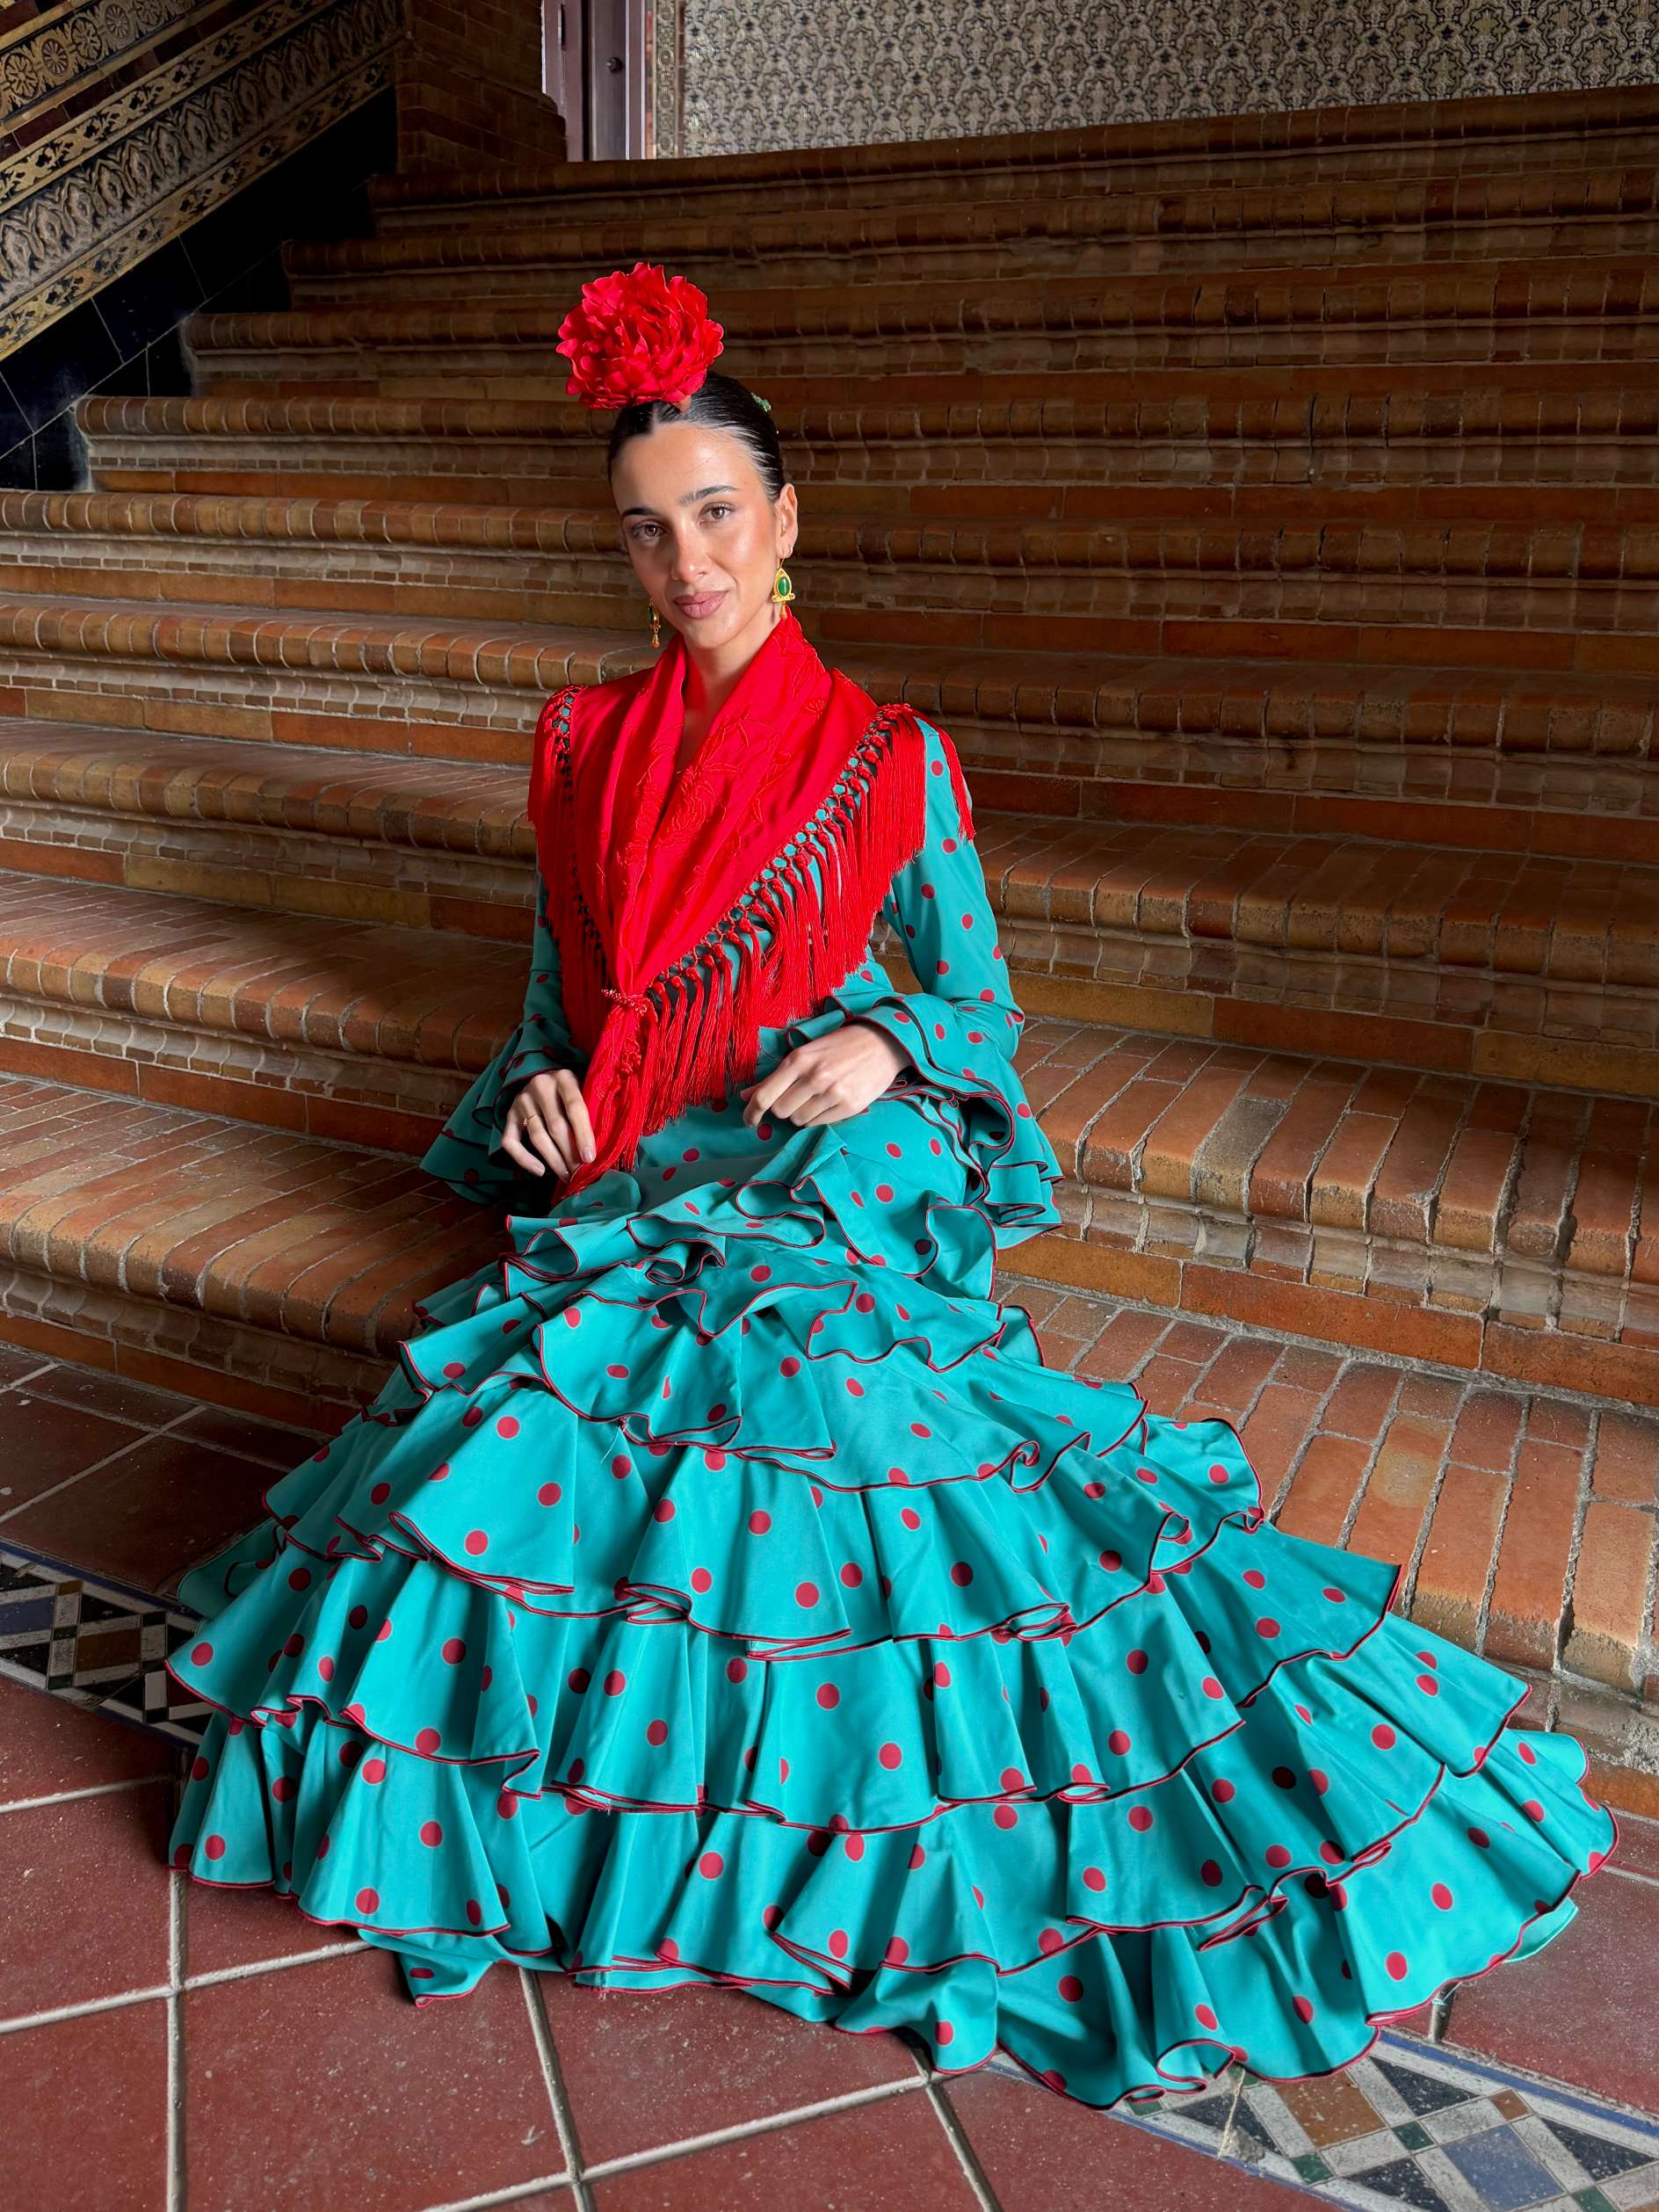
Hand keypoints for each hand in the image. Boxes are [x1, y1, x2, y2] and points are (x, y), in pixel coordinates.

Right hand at [500, 1068, 594, 1179]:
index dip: (583, 1134)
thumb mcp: (585, 1089)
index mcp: (564, 1077)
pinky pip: (511, 1141)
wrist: (544, 1077)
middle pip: (556, 1126)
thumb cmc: (572, 1089)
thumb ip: (593, 1109)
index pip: (575, 1108)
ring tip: (566, 1175)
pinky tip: (540, 1171)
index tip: (589, 1158)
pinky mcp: (509, 1114)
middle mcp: (540, 1085)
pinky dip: (524, 1159)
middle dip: (569, 1154)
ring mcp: (522, 1100)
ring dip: (553, 1160)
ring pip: (537, 1136)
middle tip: (579, 1173)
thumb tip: (606, 1144)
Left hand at [738, 1018, 911, 1129]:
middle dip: (782, 1109)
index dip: (751, 1112)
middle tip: (794, 1098)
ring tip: (814, 1098)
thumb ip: (775, 1077)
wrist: (881, 1043)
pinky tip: (826, 1103)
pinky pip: (818, 1124)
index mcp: (798, 1060)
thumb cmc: (839, 1046)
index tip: (748, 1120)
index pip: (765, 1095)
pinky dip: (816, 1118)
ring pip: (798, 1121)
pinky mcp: (849, 1106)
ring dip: (800, 1114)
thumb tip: (745, 1096)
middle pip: (780, 1111)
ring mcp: (833, 1093)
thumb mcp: (805, 1053)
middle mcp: (814, 1077)